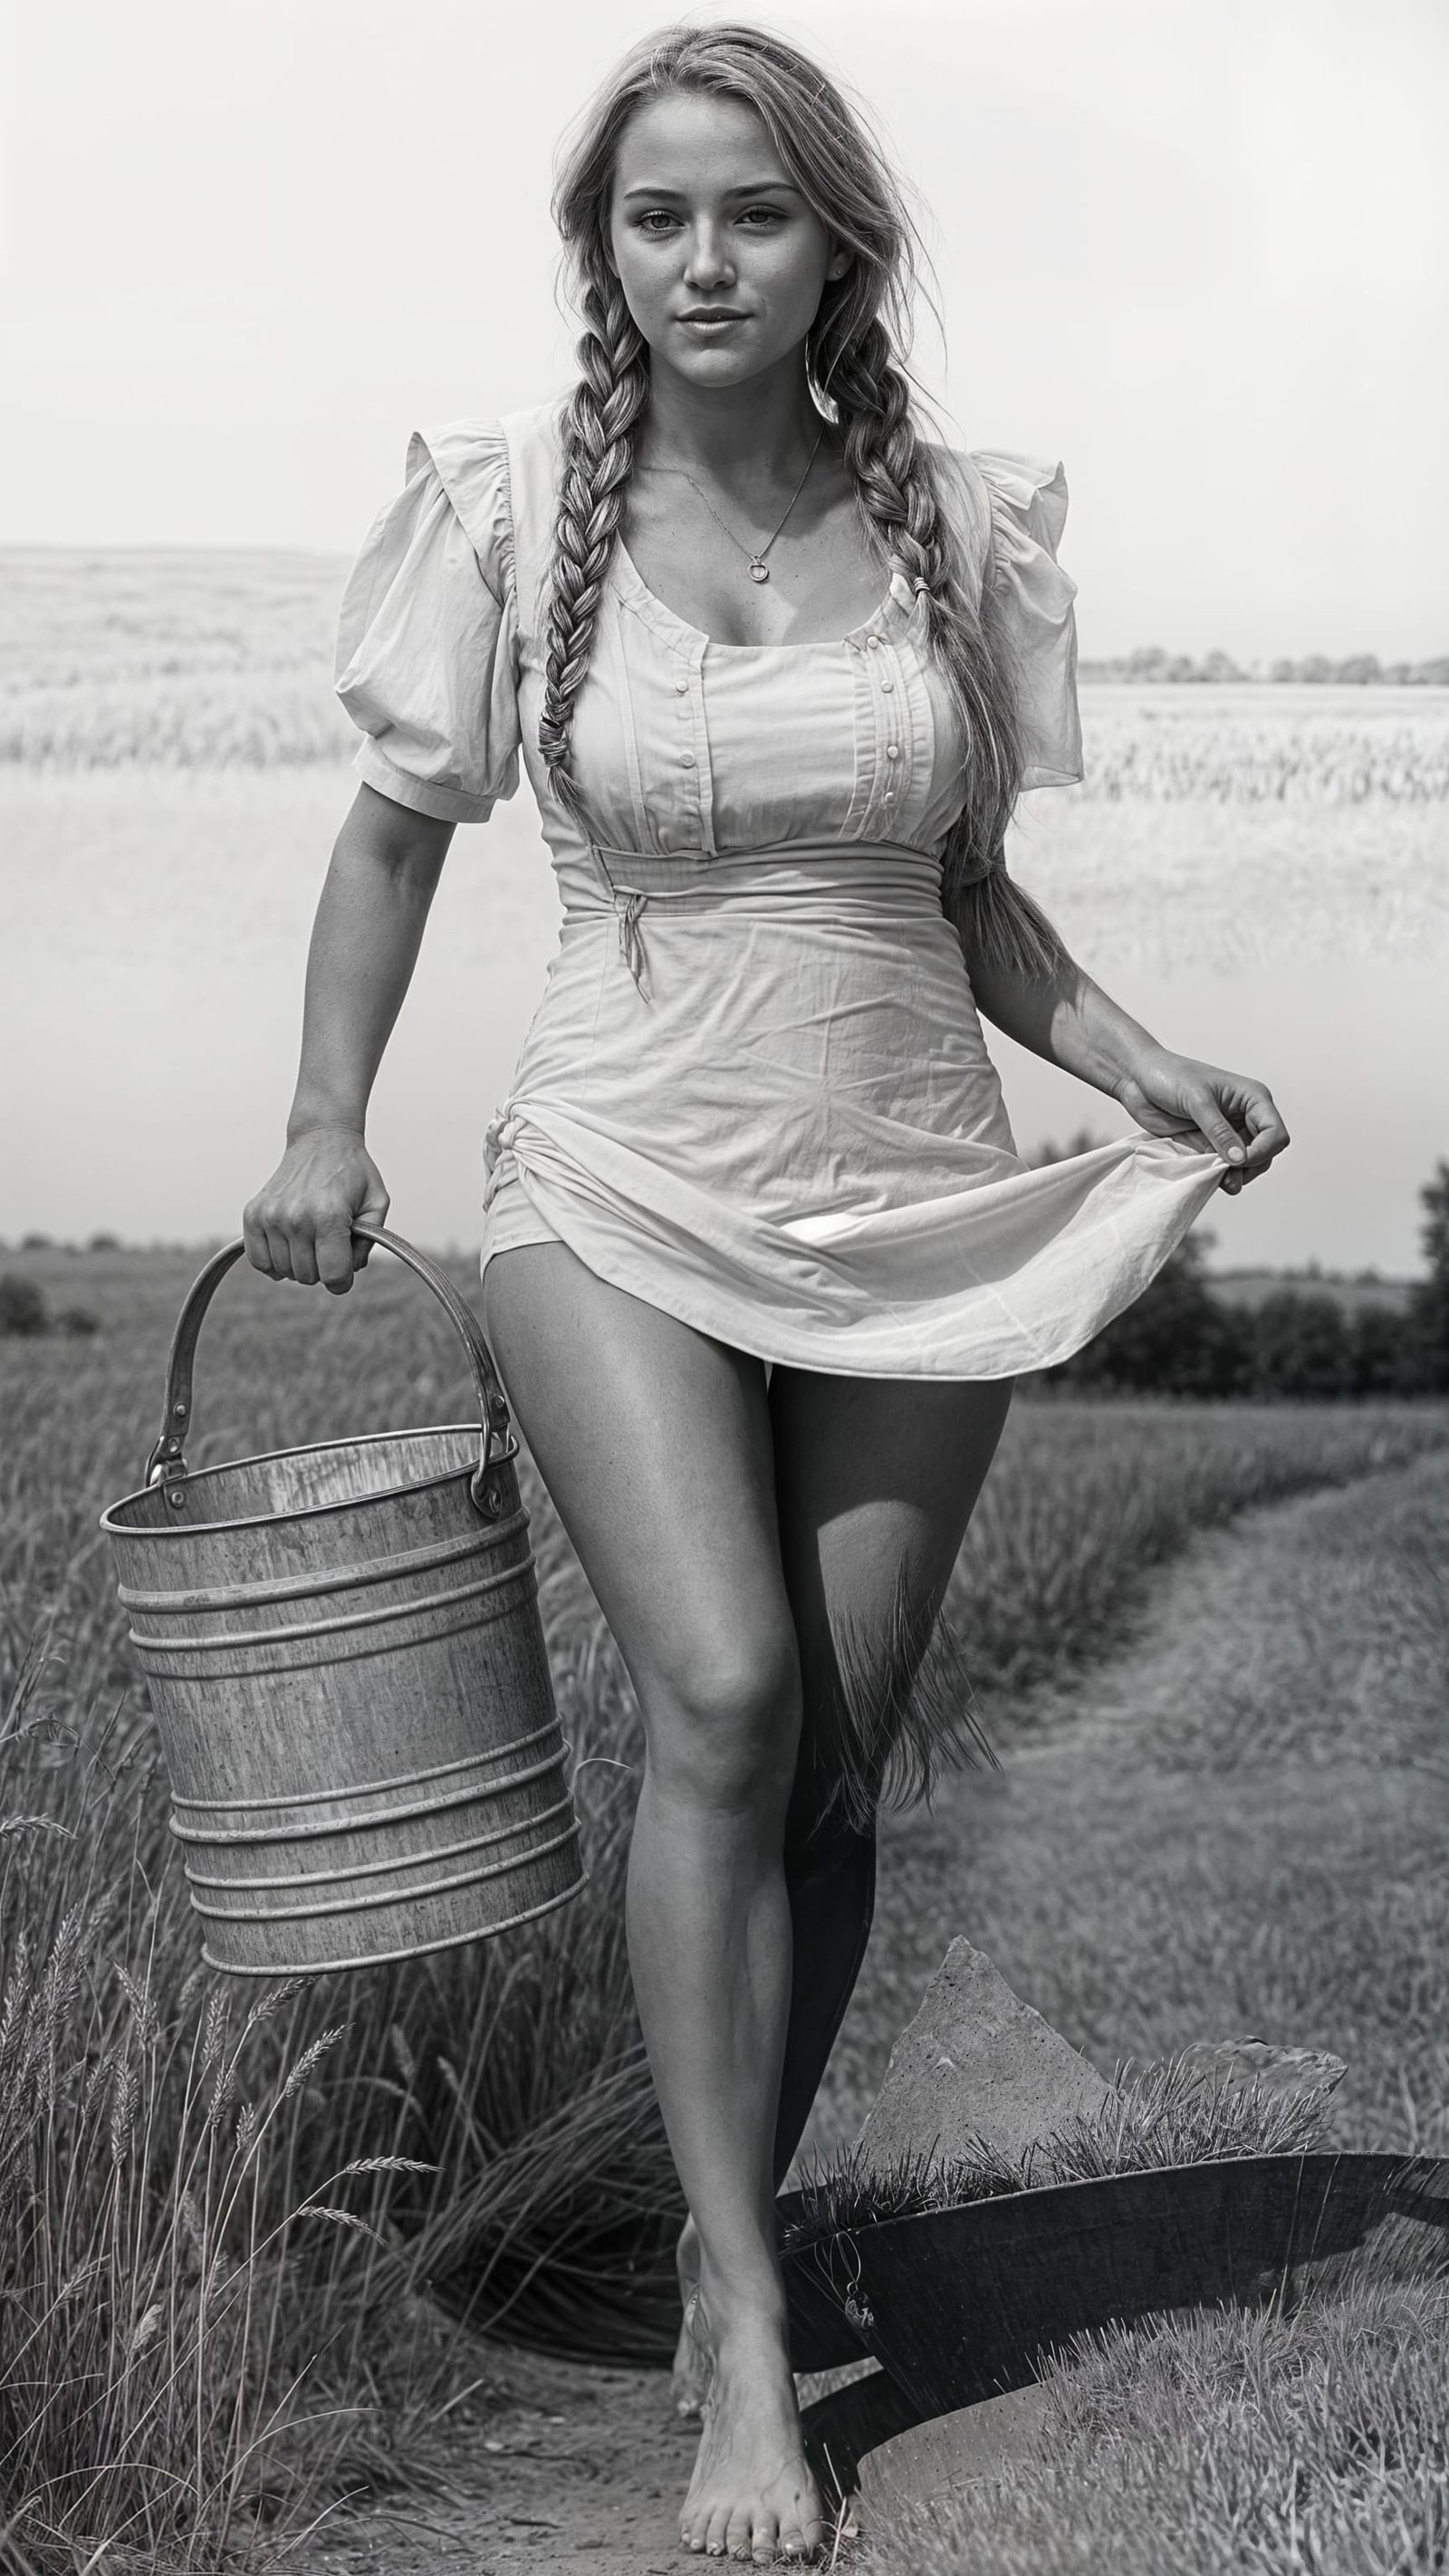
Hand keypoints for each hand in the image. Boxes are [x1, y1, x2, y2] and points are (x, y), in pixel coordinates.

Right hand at [242, 1126, 389, 1291]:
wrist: (321, 1140)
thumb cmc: (352, 1173)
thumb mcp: (377, 1203)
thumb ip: (370, 1241)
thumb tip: (350, 1269)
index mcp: (329, 1216)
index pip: (333, 1276)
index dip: (343, 1281)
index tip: (346, 1270)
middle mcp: (296, 1217)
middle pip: (308, 1277)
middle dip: (323, 1269)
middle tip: (329, 1245)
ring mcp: (270, 1216)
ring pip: (284, 1272)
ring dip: (300, 1263)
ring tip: (311, 1239)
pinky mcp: (253, 1214)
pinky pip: (258, 1260)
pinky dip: (274, 1262)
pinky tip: (289, 1247)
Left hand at [1114, 1051, 1289, 1195]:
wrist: (1139, 1079)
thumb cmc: (1169, 1076)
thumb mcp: (1197, 1101)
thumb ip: (1218, 1132)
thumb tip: (1239, 1159)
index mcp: (1252, 1098)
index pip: (1275, 1134)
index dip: (1262, 1152)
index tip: (1237, 1161)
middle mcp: (1246, 1117)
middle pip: (1266, 1153)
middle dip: (1250, 1168)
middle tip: (1226, 1176)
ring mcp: (1229, 1133)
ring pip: (1248, 1165)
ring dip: (1237, 1176)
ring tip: (1220, 1181)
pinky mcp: (1210, 1145)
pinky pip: (1225, 1167)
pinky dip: (1221, 1176)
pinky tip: (1209, 1177)